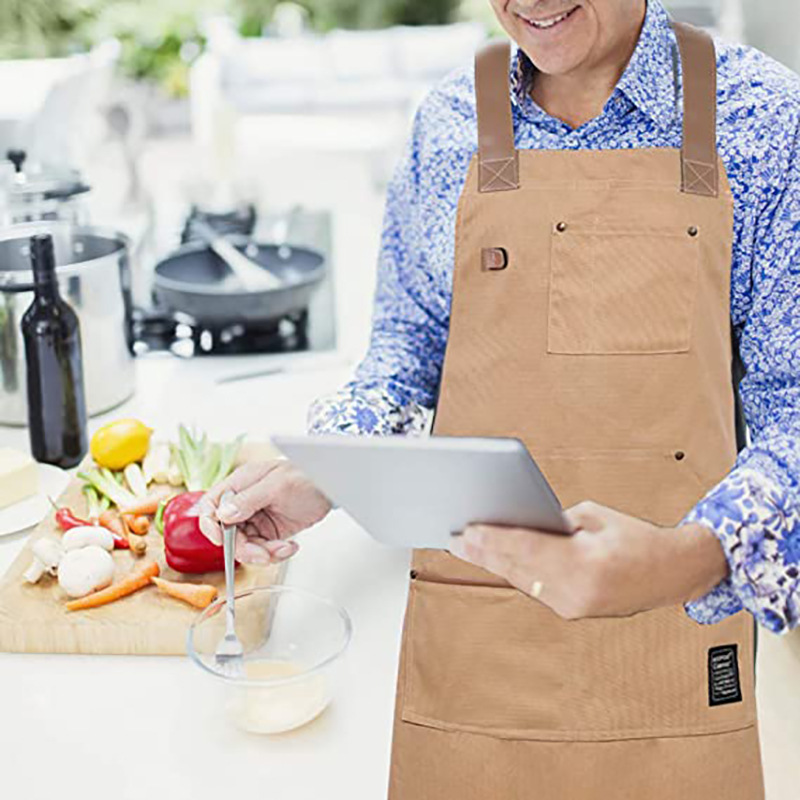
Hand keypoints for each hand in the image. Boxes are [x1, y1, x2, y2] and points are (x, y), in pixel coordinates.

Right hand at [196, 460, 331, 564]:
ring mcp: (256, 518)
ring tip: (284, 549)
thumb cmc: (306, 474)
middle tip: (264, 554)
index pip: (211, 506)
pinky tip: (290, 547)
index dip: (211, 525)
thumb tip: (223, 513)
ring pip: (245, 546)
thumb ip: (249, 499)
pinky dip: (275, 553)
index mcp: (239, 485)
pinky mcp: (269, 532)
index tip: (223, 539)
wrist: (331, 486)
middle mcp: (244, 503)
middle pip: (227, 533)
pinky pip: (263, 549)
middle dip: (244, 548)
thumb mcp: (277, 485)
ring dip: (263, 553)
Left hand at [449, 501, 729, 619]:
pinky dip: (512, 572)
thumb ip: (556, 523)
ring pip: (522, 581)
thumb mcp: (595, 517)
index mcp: (588, 564)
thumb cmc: (636, 537)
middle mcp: (579, 592)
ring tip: (464, 547)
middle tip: (455, 537)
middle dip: (484, 551)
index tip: (468, 529)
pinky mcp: (573, 611)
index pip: (529, 548)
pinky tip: (492, 560)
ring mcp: (575, 607)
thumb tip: (520, 525)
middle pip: (519, 568)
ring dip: (492, 563)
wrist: (672, 573)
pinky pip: (534, 588)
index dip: (495, 539)